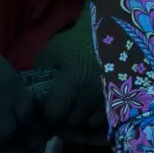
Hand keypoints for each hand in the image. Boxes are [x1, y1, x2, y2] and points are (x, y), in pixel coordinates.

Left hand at [30, 11, 105, 139]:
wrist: (108, 30)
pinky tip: (94, 105)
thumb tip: (34, 91)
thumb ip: (40, 73)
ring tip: (80, 107)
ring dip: (83, 117)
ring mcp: (106, 99)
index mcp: (71, 87)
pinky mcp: (119, 97)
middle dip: (66, 117)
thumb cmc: (77, 40)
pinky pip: (106, 116)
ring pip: (91, 122)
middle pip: (73, 122)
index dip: (48, 114)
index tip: (47, 108)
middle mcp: (89, 98)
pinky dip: (98, 114)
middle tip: (63, 107)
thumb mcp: (51, 51)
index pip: (54, 115)